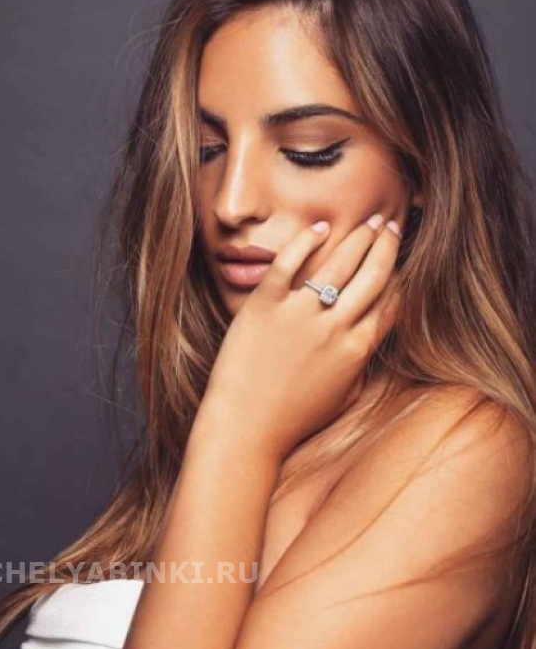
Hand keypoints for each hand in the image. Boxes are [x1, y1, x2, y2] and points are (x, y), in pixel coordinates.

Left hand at [197, 214, 402, 462]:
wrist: (246, 427)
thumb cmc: (293, 419)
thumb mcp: (343, 397)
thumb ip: (361, 366)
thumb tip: (372, 340)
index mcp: (357, 349)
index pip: (391, 302)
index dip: (401, 274)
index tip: (402, 256)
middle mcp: (335, 328)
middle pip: (374, 275)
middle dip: (387, 245)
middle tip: (390, 225)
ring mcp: (300, 314)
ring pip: (339, 263)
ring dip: (359, 237)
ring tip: (368, 221)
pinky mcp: (265, 305)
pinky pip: (289, 262)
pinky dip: (307, 240)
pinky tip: (320, 226)